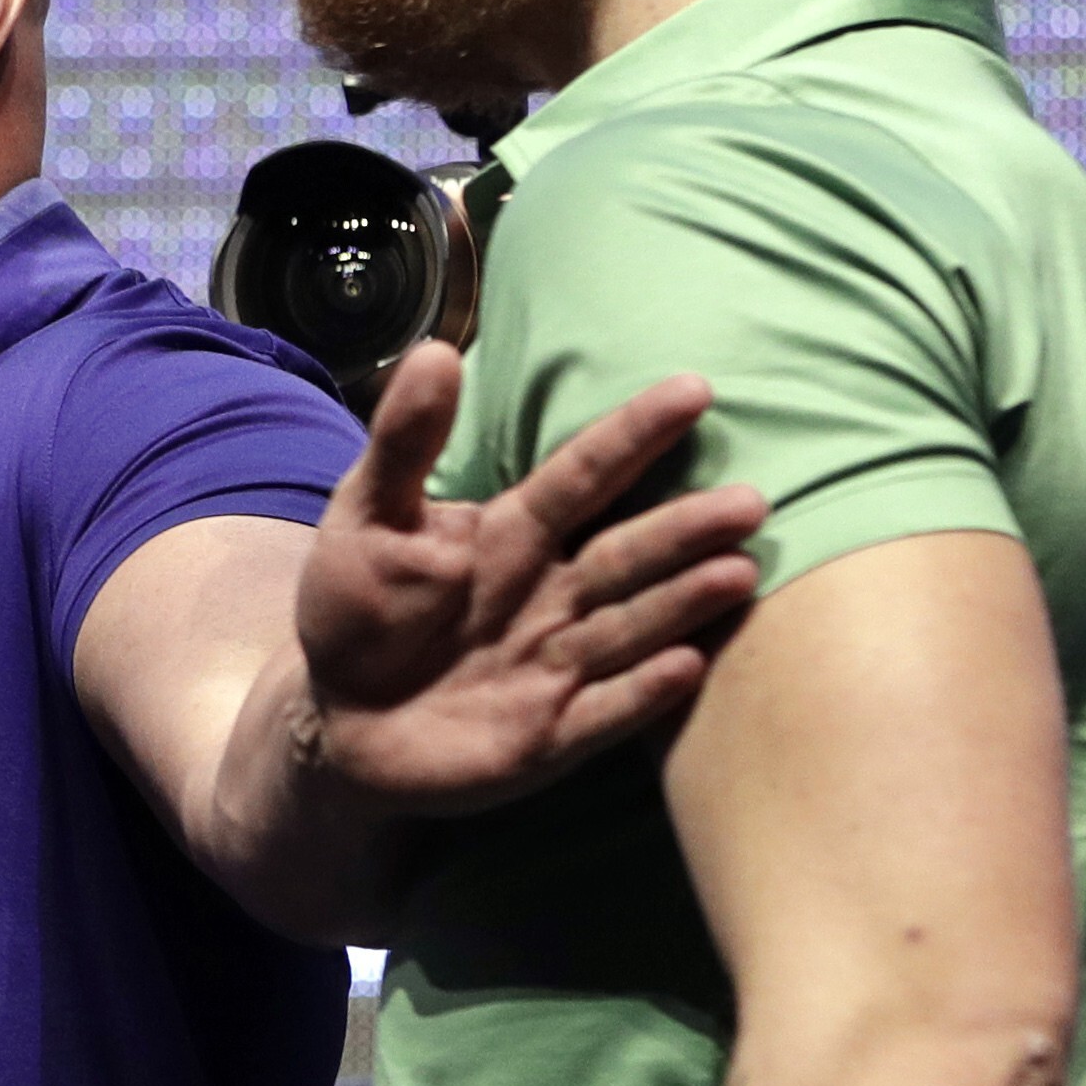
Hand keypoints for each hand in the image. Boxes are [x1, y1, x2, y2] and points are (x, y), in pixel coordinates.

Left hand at [293, 343, 764, 813]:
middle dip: (684, 529)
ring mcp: (555, 665)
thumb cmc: (358, 606)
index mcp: (514, 534)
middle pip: (624, 554)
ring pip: (628, 627)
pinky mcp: (547, 735)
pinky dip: (641, 692)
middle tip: (751, 500)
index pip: (582, 475)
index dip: (632, 435)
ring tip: (738, 571)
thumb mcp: (368, 516)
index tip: (693, 390)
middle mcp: (551, 595)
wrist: (335, 719)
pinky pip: (602, 712)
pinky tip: (686, 665)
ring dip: (681, 602)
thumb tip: (434, 350)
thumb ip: (404, 442)